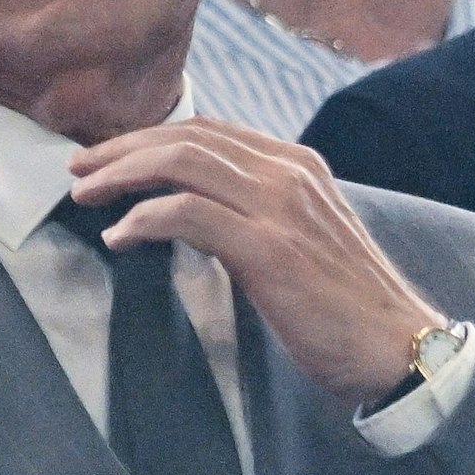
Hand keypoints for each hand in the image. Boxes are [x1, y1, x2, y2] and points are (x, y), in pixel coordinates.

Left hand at [69, 120, 439, 405]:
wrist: (395, 343)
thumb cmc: (347, 303)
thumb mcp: (306, 236)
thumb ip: (261, 212)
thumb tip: (198, 213)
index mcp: (300, 165)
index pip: (212, 131)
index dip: (150, 138)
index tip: (108, 159)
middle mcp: (291, 174)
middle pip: (189, 138)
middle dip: (124, 150)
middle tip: (79, 172)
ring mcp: (281, 208)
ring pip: (184, 164)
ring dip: (123, 175)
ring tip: (87, 197)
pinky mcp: (269, 249)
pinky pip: (188, 214)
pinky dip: (144, 219)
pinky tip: (119, 237)